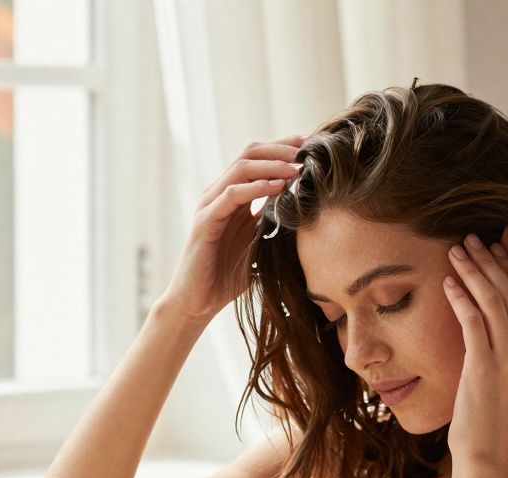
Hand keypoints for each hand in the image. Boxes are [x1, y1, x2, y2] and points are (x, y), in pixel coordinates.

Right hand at [158, 134, 306, 323]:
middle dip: (280, 149)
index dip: (282, 147)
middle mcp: (218, 194)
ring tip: (297, 168)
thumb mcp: (258, 243)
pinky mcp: (205, 221)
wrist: (198, 302)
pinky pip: (231, 195)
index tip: (310, 144)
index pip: (256, 158)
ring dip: (272, 165)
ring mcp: (210, 205)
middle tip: (307, 150)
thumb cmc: (226, 276)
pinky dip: (256, 187)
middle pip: (249, 154)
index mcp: (232, 196)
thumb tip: (306, 212)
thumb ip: (273, 223)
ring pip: (240, 168)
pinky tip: (278, 188)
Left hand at [442, 233, 507, 466]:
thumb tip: (495, 312)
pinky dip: (460, 297)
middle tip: (470, 240)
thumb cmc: (496, 416)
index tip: (493, 249)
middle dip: (489, 261)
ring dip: (472, 271)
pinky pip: (473, 321)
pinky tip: (448, 283)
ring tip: (454, 252)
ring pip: (493, 301)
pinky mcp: (485, 366)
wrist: (490, 454)